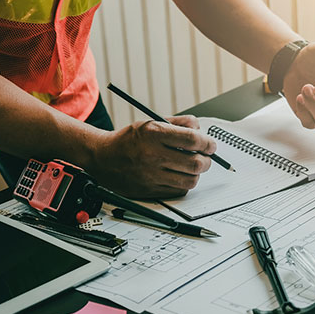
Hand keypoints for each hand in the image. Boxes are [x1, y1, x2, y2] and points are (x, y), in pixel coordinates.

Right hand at [89, 115, 215, 198]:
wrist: (103, 157)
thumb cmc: (131, 139)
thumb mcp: (152, 122)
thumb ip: (179, 123)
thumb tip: (201, 129)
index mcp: (154, 133)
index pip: (193, 139)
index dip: (208, 143)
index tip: (211, 145)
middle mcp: (152, 155)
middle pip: (195, 163)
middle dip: (207, 160)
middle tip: (205, 157)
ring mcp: (151, 175)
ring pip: (190, 180)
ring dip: (196, 174)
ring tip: (191, 167)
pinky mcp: (149, 191)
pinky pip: (178, 191)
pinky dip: (183, 183)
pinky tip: (177, 175)